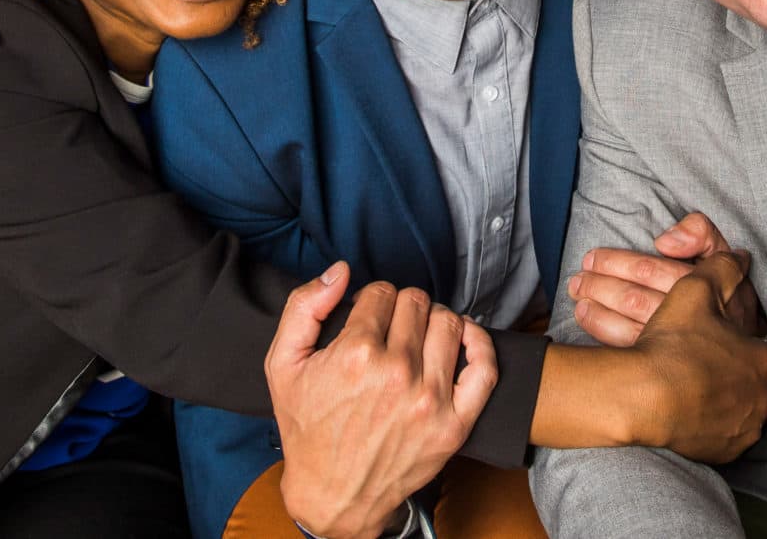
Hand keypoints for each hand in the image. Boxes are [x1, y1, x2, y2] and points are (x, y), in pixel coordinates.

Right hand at [269, 264, 495, 538]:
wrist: (332, 495)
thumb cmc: (307, 430)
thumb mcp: (282, 364)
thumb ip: (303, 306)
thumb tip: (340, 271)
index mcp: (355, 353)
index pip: (382, 292)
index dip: (371, 300)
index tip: (365, 318)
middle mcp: (397, 372)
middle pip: (416, 302)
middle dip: (400, 309)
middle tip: (388, 330)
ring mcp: (430, 400)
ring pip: (448, 323)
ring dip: (433, 321)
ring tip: (417, 337)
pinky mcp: (455, 424)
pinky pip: (484, 369)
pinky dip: (479, 344)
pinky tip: (464, 337)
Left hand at [569, 212, 760, 345]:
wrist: (750, 354)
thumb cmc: (731, 299)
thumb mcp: (725, 257)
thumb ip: (702, 234)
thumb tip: (664, 241)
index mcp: (701, 287)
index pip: (653, 272)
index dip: (619, 263)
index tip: (593, 258)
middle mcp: (689, 319)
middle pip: (635, 299)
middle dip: (600, 286)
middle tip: (578, 279)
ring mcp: (678, 350)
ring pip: (629, 326)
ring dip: (597, 310)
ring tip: (578, 297)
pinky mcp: (669, 371)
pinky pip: (629, 351)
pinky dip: (604, 334)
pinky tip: (588, 321)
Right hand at [628, 252, 766, 462]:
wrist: (645, 396)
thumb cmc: (674, 343)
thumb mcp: (695, 290)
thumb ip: (722, 268)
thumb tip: (740, 257)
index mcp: (762, 359)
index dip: (754, 346)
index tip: (738, 345)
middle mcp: (761, 398)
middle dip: (752, 382)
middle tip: (727, 372)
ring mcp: (743, 429)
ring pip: (752, 417)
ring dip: (738, 405)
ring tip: (712, 393)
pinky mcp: (723, 453)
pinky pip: (731, 441)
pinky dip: (720, 428)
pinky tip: (700, 414)